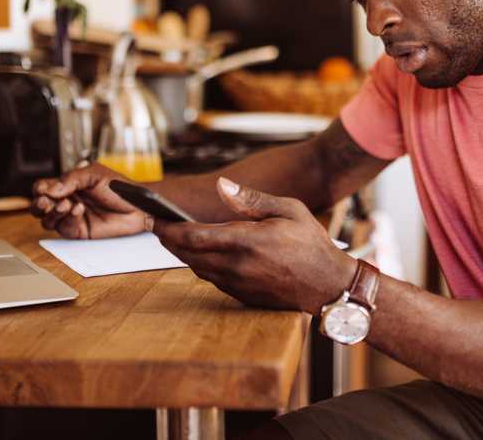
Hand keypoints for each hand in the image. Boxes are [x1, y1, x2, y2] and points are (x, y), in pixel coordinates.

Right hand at [31, 163, 149, 238]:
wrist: (138, 207)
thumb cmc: (120, 188)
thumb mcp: (95, 174)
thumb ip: (71, 179)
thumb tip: (50, 189)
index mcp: (68, 185)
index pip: (43, 187)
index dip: (41, 189)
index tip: (45, 189)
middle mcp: (67, 200)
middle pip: (39, 206)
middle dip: (39, 204)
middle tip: (48, 201)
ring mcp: (71, 217)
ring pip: (47, 220)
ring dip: (52, 212)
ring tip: (66, 204)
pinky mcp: (78, 231)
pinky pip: (63, 228)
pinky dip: (68, 219)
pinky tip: (79, 209)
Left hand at [154, 177, 356, 312]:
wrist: (329, 286)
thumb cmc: (312, 244)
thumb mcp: (289, 209)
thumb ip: (252, 199)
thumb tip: (222, 186)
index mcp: (246, 241)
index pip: (193, 235)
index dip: (168, 227)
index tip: (153, 217)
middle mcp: (237, 265)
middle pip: (187, 253)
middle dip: (168, 238)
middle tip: (156, 223)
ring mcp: (238, 284)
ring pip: (196, 267)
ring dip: (182, 252)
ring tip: (174, 235)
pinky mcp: (241, 296)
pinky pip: (211, 278)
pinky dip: (200, 264)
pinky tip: (200, 252)